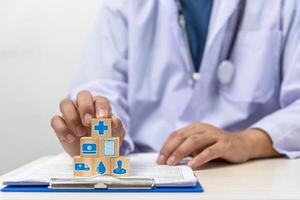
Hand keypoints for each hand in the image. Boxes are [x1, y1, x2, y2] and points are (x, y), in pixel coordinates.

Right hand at [51, 91, 124, 155]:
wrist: (96, 155)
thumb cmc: (107, 139)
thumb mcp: (116, 134)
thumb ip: (116, 126)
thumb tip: (113, 121)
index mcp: (100, 106)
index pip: (100, 100)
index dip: (102, 107)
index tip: (103, 118)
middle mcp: (85, 106)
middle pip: (82, 95)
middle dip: (85, 107)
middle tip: (89, 122)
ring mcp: (71, 113)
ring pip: (65, 104)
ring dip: (72, 117)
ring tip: (80, 133)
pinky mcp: (61, 124)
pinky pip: (56, 120)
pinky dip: (62, 129)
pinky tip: (71, 139)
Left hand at [157, 123, 278, 168]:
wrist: (242, 143)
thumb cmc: (217, 144)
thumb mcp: (200, 144)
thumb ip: (187, 148)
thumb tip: (169, 158)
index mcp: (195, 127)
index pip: (176, 135)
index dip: (166, 146)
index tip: (159, 158)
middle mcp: (203, 129)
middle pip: (182, 136)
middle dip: (170, 149)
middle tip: (163, 161)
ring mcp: (214, 135)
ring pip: (194, 141)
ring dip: (181, 152)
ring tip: (173, 162)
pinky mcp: (224, 144)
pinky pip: (210, 151)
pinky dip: (200, 158)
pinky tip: (192, 164)